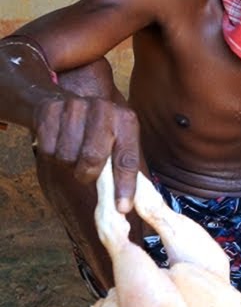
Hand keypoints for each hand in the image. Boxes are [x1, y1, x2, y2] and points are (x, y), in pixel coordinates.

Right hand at [32, 94, 140, 211]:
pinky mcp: (50, 110)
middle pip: (92, 158)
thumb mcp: (120, 141)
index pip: (127, 159)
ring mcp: (75, 106)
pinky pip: (47, 148)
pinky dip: (51, 154)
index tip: (122, 208)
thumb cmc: (99, 129)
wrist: (63, 98)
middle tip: (86, 175)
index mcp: (126, 120)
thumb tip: (127, 207)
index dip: (125, 186)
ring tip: (74, 154)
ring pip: (67, 156)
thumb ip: (126, 169)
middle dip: (88, 174)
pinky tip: (58, 143)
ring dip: (68, 164)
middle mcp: (103, 109)